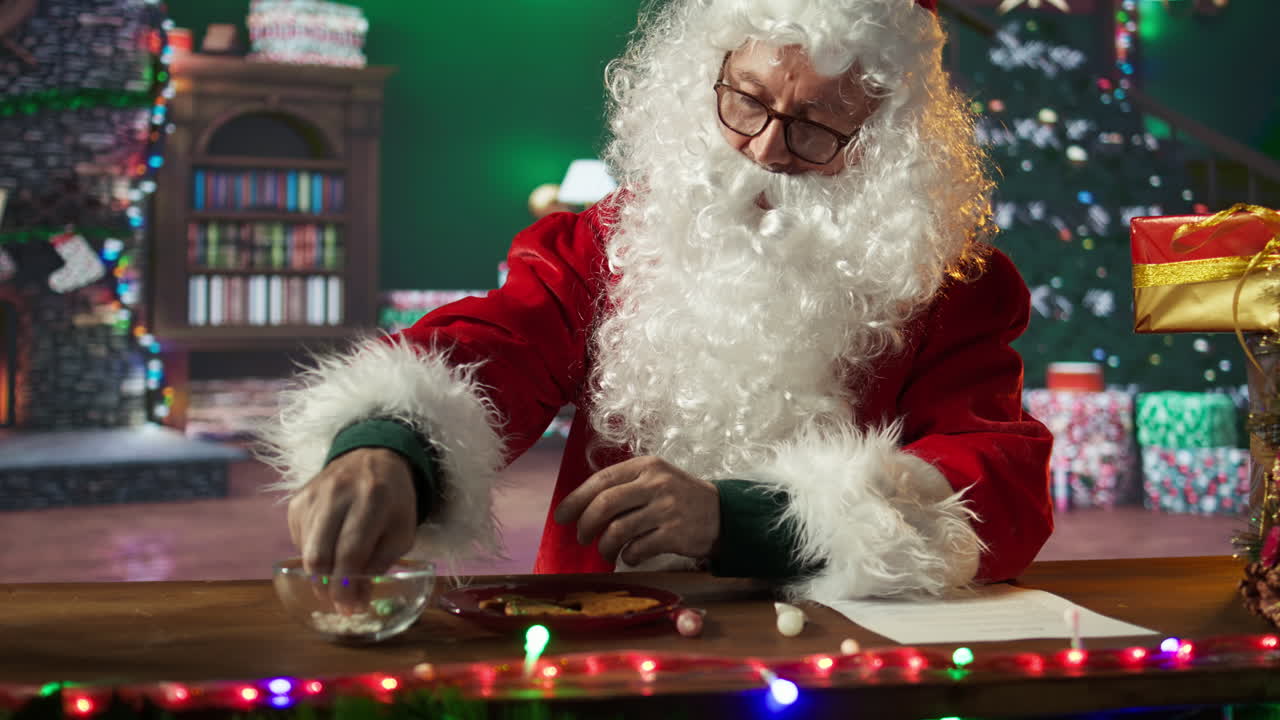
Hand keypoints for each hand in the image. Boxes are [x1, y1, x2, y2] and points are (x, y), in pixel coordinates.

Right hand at [287, 448, 417, 606]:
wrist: (373, 457)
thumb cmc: (393, 501)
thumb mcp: (401, 532)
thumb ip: (379, 565)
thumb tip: (355, 601)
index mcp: (373, 499)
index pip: (350, 552)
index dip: (346, 586)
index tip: (350, 608)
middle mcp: (338, 493)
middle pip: (319, 555)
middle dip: (326, 587)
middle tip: (338, 602)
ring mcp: (313, 494)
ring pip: (305, 550)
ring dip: (319, 574)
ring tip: (337, 578)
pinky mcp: (297, 499)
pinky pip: (299, 539)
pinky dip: (313, 553)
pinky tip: (330, 548)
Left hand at [553, 456, 719, 565]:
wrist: (723, 514)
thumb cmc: (679, 497)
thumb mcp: (655, 478)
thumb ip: (624, 485)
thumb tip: (582, 506)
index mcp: (646, 466)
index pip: (601, 480)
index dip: (576, 499)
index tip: (561, 516)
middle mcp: (655, 484)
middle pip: (605, 504)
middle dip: (585, 524)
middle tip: (581, 537)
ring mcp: (666, 509)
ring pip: (618, 530)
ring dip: (604, 545)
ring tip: (605, 550)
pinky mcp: (674, 534)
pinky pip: (637, 549)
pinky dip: (628, 556)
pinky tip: (630, 556)